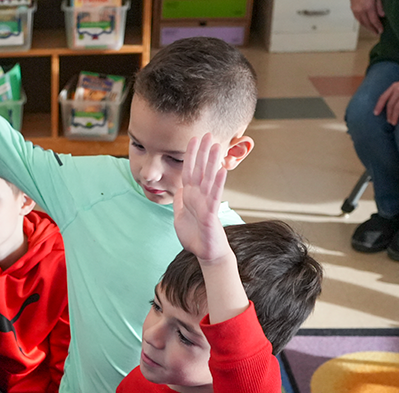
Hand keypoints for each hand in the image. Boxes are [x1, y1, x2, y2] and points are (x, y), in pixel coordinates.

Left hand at [174, 134, 231, 264]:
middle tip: (207, 134)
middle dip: (202, 152)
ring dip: (212, 162)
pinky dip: (217, 183)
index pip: (190, 171)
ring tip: (216, 146)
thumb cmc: (194, 236)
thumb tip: (177, 189)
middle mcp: (200, 196)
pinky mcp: (211, 213)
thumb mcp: (180, 216)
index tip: (193, 139)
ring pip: (209, 179)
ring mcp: (206, 203)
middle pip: (200, 170)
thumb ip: (180, 201)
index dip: (190, 156)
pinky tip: (221, 170)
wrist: (204, 253)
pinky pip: (214, 196)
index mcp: (191, 196)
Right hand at [350, 0, 383, 34]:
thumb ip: (379, 5)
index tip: (381, 31)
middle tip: (377, 33)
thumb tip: (382, 15)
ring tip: (372, 30)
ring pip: (361, 21)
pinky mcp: (352, 8)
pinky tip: (365, 23)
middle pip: (366, 23)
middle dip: (372, 29)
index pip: (373, 20)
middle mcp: (360, 10)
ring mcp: (355, 9)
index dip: (377, 26)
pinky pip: (357, 18)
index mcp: (368, 6)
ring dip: (366, 27)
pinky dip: (362, 22)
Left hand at [374, 70, 398, 124]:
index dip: (379, 106)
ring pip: (397, 108)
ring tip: (394, 123)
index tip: (375, 113)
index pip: (383, 97)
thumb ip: (396, 89)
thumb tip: (388, 98)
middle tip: (389, 121)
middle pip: (390, 105)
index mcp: (395, 86)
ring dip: (395, 117)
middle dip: (389, 115)